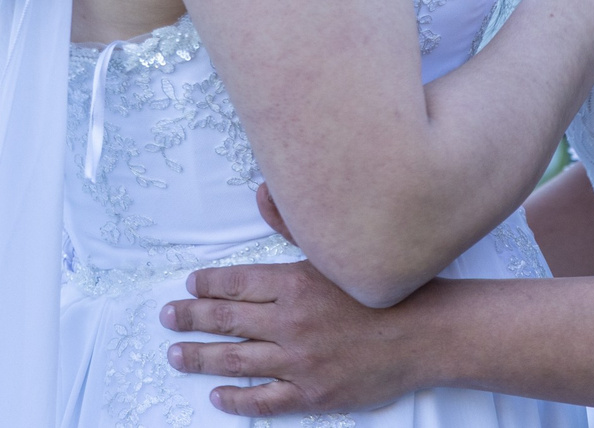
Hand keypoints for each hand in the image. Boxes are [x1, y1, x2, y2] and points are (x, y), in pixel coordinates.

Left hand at [162, 250, 423, 417]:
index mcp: (296, 284)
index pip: (236, 283)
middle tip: (167, 317)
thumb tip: (262, 193)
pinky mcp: (312, 394)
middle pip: (226, 321)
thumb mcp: (340, 250)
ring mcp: (299, 362)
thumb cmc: (386, 290)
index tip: (190, 284)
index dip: (208, 285)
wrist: (427, 334)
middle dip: (191, 318)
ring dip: (201, 358)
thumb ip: (295, 225)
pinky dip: (237, 400)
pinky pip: (264, 400)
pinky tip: (217, 396)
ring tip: (176, 354)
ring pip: (236, 361)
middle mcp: (290, 324)